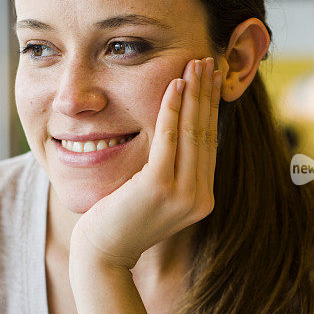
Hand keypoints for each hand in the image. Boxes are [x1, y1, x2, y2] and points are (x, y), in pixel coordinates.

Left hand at [71, 57, 221, 270]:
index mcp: (202, 198)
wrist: (102, 252)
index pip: (210, 143)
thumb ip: (172, 170)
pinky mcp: (160, 187)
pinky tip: (175, 84)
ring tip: (196, 64)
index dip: (211, 108)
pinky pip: (168, 138)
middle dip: (207, 93)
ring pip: (192, 131)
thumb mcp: (154, 193)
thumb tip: (179, 134)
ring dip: (195, 93)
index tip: (212, 80)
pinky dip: (172, 108)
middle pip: (206, 133)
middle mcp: (200, 197)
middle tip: (208, 61)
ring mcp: (183, 195)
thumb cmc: (121, 220)